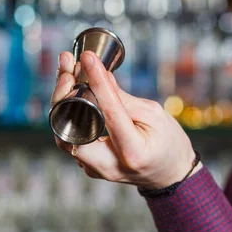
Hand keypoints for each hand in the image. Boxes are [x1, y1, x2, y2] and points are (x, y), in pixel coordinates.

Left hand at [51, 50, 200, 189]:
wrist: (169, 173)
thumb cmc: (167, 143)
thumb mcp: (154, 115)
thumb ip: (123, 98)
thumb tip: (99, 75)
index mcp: (133, 152)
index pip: (109, 112)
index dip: (97, 81)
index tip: (88, 58)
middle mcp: (109, 165)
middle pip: (70, 131)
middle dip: (63, 96)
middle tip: (68, 68)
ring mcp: (96, 169)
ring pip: (64, 134)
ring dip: (62, 102)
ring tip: (69, 73)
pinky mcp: (88, 166)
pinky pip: (71, 138)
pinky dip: (68, 113)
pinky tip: (73, 90)